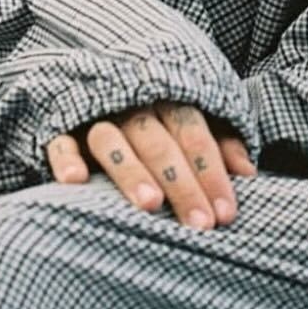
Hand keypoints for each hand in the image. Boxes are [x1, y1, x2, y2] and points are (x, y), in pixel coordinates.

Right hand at [45, 103, 256, 228]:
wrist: (95, 84)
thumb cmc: (156, 121)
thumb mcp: (191, 125)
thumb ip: (219, 144)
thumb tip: (248, 174)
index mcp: (170, 100)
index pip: (196, 136)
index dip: (212, 174)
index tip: (226, 214)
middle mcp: (133, 104)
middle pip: (160, 143)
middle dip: (183, 184)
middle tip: (200, 224)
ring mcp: (94, 115)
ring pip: (112, 140)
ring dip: (131, 171)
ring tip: (151, 204)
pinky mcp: (59, 127)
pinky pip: (60, 141)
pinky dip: (66, 158)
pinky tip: (76, 182)